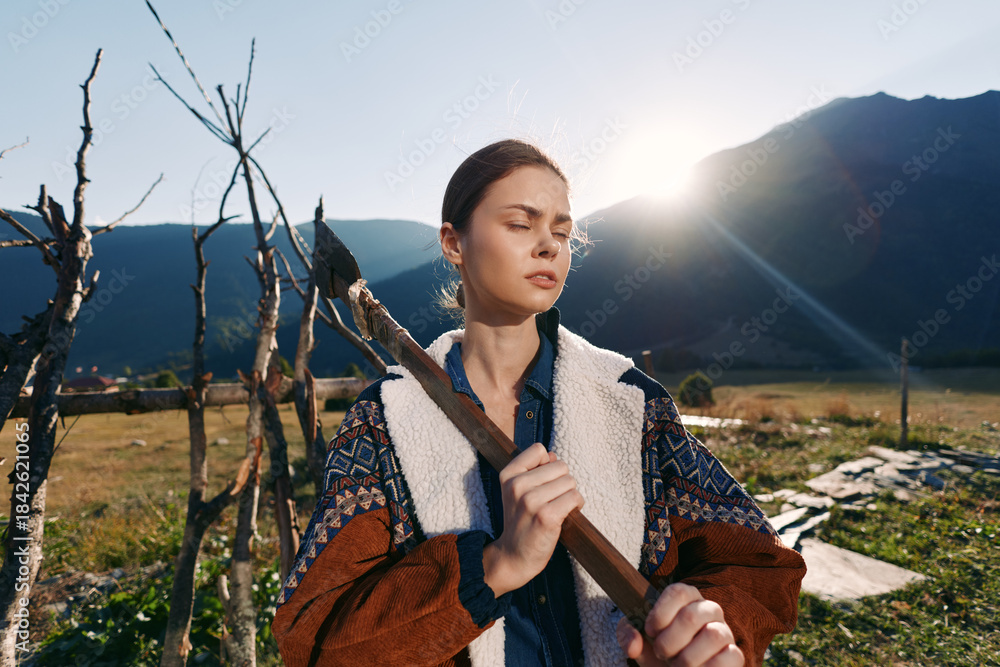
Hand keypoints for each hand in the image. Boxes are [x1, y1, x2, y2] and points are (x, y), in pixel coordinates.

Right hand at [482, 442, 583, 596]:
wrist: (514, 556)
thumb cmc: (521, 521)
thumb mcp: (517, 491)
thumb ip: (534, 470)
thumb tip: (553, 456)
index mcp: (508, 475)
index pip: (538, 450)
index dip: (546, 465)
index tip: (541, 483)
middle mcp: (517, 486)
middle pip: (560, 466)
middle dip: (562, 482)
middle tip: (551, 500)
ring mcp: (531, 501)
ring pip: (570, 482)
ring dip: (570, 495)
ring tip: (557, 508)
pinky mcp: (546, 517)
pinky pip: (575, 498)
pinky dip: (576, 505)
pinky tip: (565, 516)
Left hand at [616, 583, 743, 666]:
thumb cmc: (658, 648)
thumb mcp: (637, 638)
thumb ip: (627, 634)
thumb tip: (634, 645)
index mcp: (685, 597)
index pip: (677, 592)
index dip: (660, 614)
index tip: (650, 631)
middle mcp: (708, 609)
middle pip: (692, 616)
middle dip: (669, 641)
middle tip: (662, 653)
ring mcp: (724, 631)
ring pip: (713, 636)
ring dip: (688, 658)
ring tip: (677, 666)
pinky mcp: (735, 655)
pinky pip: (731, 657)